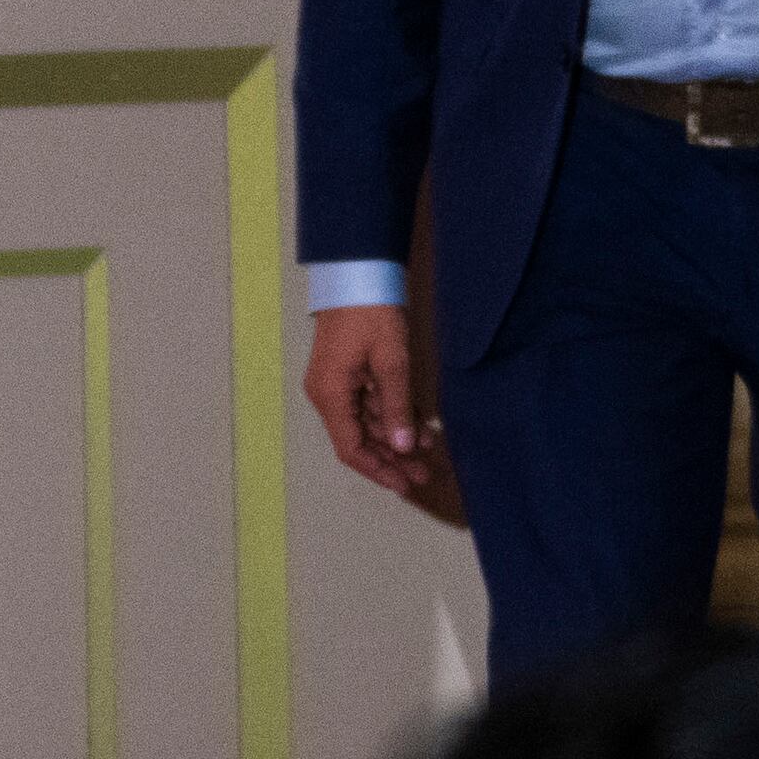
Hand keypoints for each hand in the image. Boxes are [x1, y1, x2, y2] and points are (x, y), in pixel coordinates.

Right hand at [305, 304, 439, 499]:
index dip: (377, 470)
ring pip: (367, 423)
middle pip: (359, 439)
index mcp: (330, 395)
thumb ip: (397, 405)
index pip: (350, 448)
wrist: (357, 273)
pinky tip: (421, 427)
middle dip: (392, 459)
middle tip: (424, 475)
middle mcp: (329, 395)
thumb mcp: (391, 360)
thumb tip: (404, 445)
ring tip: (429, 455)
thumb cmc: (371, 312)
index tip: (403, 485)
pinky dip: (394, 416)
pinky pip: (371, 404)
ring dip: (396, 439)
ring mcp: (339, 384)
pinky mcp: (351, 373)